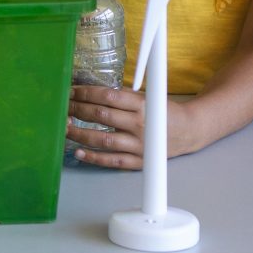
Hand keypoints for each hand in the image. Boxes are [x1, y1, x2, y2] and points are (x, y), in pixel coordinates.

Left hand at [63, 82, 205, 167]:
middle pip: (102, 115)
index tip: (71, 91)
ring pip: (103, 139)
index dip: (86, 93)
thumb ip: (123, 96)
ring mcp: (139, 145)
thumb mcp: (147, 97)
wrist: (189, 131)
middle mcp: (139, 124)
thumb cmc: (163, 112)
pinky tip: (78, 152)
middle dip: (78, 110)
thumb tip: (92, 92)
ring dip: (80, 134)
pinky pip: (112, 161)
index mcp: (142, 105)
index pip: (108, 96)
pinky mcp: (138, 161)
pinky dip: (93, 157)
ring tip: (65, 128)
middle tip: (63, 107)